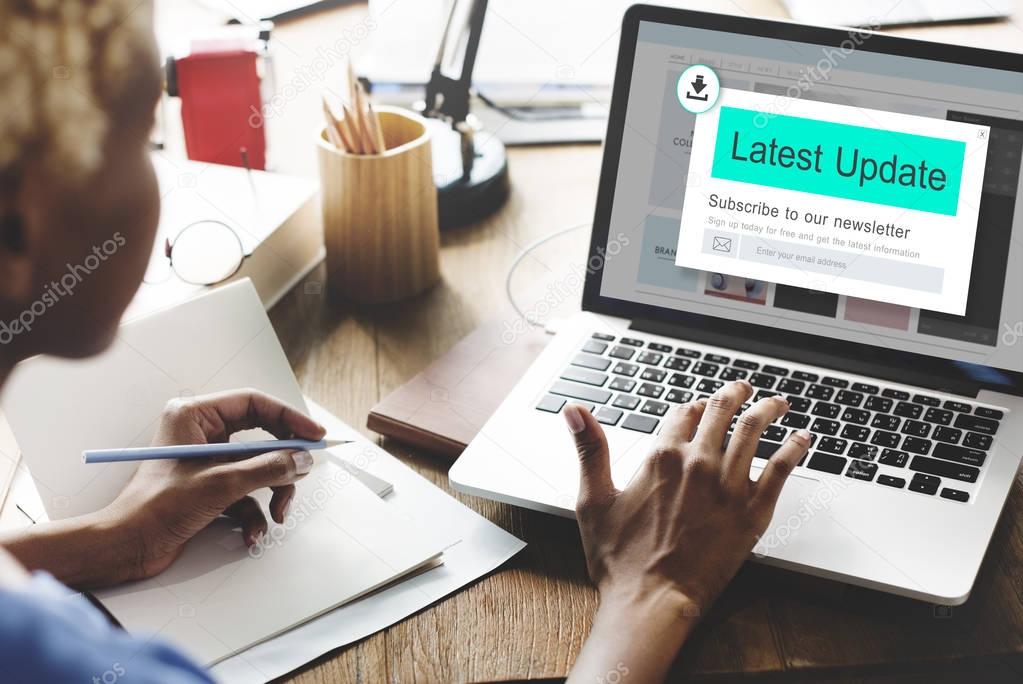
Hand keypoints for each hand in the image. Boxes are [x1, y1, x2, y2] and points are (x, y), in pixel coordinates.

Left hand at [103, 389, 325, 580]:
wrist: (127, 547)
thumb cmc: (156, 508)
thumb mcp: (221, 484)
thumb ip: (267, 469)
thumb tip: (302, 460)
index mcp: (194, 416)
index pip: (254, 403)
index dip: (289, 418)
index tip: (314, 436)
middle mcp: (201, 433)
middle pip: (261, 437)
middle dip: (282, 463)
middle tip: (301, 473)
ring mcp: (206, 461)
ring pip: (258, 467)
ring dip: (272, 493)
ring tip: (276, 514)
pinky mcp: (209, 486)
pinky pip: (246, 491)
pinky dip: (254, 514)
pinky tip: (251, 533)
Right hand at [564, 380, 810, 682]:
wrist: (652, 601)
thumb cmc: (619, 560)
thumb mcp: (593, 499)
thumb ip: (589, 449)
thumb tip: (574, 410)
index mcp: (661, 457)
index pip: (683, 413)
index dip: (692, 406)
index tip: (699, 405)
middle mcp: (698, 464)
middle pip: (722, 413)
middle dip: (734, 395)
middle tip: (743, 388)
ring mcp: (728, 486)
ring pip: (754, 431)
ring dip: (768, 410)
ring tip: (777, 402)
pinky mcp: (753, 511)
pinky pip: (781, 469)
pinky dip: (794, 448)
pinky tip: (802, 438)